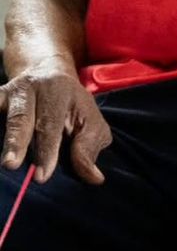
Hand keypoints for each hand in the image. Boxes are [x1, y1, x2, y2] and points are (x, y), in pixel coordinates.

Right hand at [0, 64, 110, 184]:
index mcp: (59, 92)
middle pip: (21, 117)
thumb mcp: (90, 119)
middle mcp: (31, 89)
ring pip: (3, 113)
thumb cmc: (70, 105)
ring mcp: (9, 92)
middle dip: (16, 142)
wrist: (46, 72)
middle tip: (11, 165)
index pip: (52, 125)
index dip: (47, 151)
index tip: (42, 177)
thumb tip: (94, 177)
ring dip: (3, 139)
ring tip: (2, 160)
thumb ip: (90, 146)